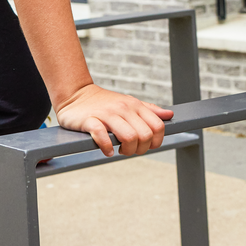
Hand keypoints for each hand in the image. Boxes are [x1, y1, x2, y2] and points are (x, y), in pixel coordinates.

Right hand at [55, 83, 174, 156]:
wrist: (76, 94)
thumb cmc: (104, 102)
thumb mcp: (129, 102)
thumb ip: (149, 110)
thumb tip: (169, 115)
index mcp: (135, 105)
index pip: (158, 126)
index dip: (156, 142)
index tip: (146, 146)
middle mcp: (123, 108)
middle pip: (145, 135)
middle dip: (140, 149)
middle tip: (130, 150)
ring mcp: (107, 114)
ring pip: (129, 137)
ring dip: (127, 150)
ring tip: (119, 150)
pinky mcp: (90, 120)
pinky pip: (103, 136)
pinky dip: (107, 147)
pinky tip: (107, 150)